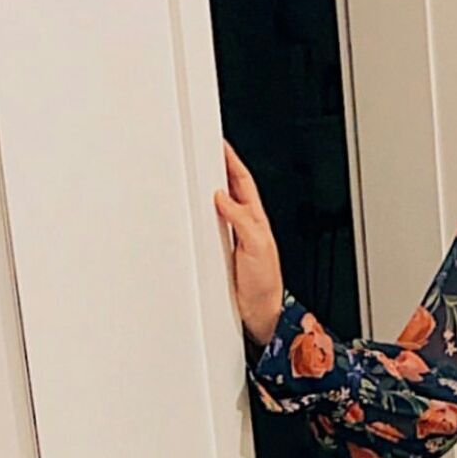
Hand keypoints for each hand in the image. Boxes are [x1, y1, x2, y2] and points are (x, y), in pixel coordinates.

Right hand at [213, 141, 283, 346]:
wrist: (260, 313)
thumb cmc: (265, 284)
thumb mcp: (257, 246)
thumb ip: (240, 219)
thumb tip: (223, 197)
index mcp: (256, 219)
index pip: (241, 181)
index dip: (231, 161)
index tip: (219, 144)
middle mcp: (244, 225)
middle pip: (228, 188)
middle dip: (217, 168)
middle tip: (203, 150)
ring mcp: (232, 237)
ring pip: (216, 206)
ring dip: (206, 189)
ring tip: (195, 172)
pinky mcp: (220, 251)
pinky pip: (208, 226)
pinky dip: (199, 214)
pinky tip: (191, 209)